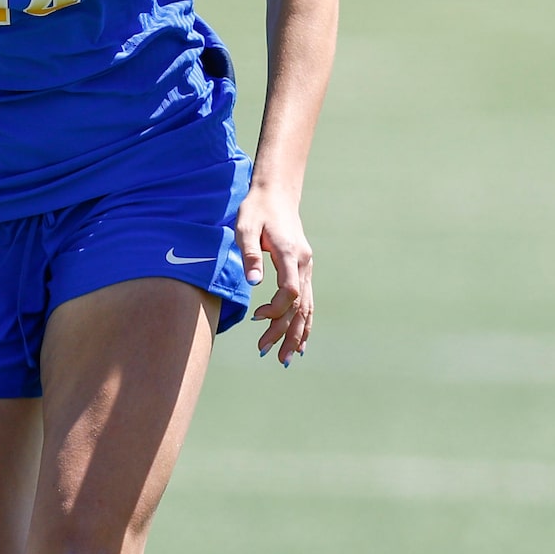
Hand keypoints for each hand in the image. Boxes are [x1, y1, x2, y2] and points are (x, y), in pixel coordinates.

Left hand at [237, 180, 312, 363]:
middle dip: (284, 332)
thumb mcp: (246, 227)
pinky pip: (308, 302)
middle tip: (266, 352)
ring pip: (307, 308)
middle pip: (300, 306)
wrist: (276, 194)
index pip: (290, 292)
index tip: (257, 317)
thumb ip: (250, 254)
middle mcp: (304, 264)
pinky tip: (299, 343)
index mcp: (290, 254)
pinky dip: (305, 324)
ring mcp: (306, 268)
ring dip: (296, 334)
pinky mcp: (303, 270)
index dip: (276, 309)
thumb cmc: (257, 209)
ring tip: (283, 359)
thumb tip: (253, 282)